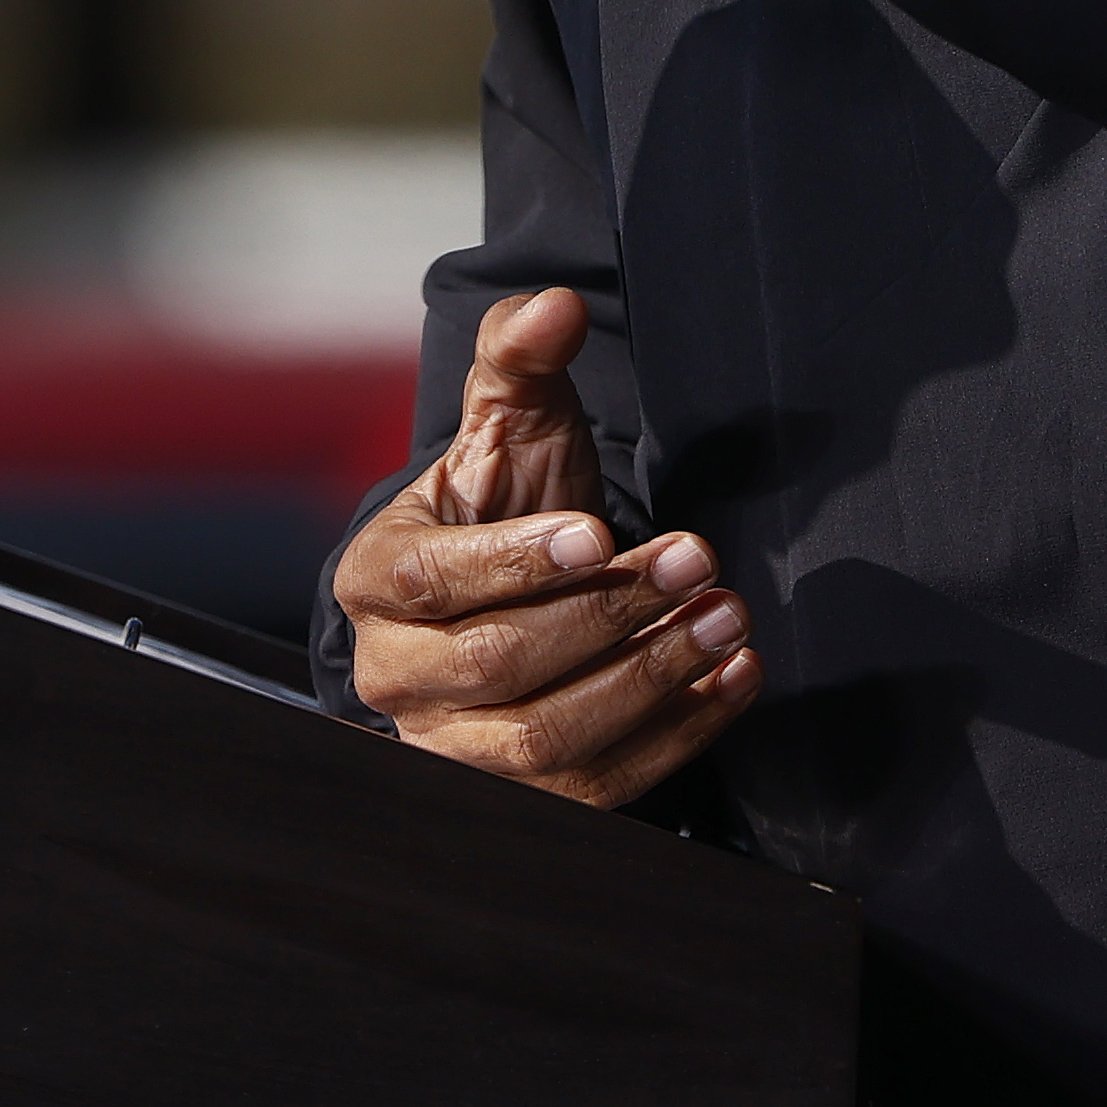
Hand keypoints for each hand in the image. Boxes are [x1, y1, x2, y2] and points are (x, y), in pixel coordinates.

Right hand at [331, 288, 760, 805]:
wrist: (512, 596)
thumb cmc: (504, 506)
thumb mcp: (507, 426)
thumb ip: (520, 358)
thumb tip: (555, 307)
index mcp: (375, 579)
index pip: (430, 581)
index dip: (514, 562)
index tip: (597, 532)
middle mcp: (396, 676)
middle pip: (497, 664)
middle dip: (606, 612)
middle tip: (694, 559)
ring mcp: (453, 750)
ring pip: (546, 740)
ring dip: (648, 678)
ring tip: (723, 617)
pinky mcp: (520, 799)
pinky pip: (597, 789)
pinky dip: (675, 735)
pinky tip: (731, 677)